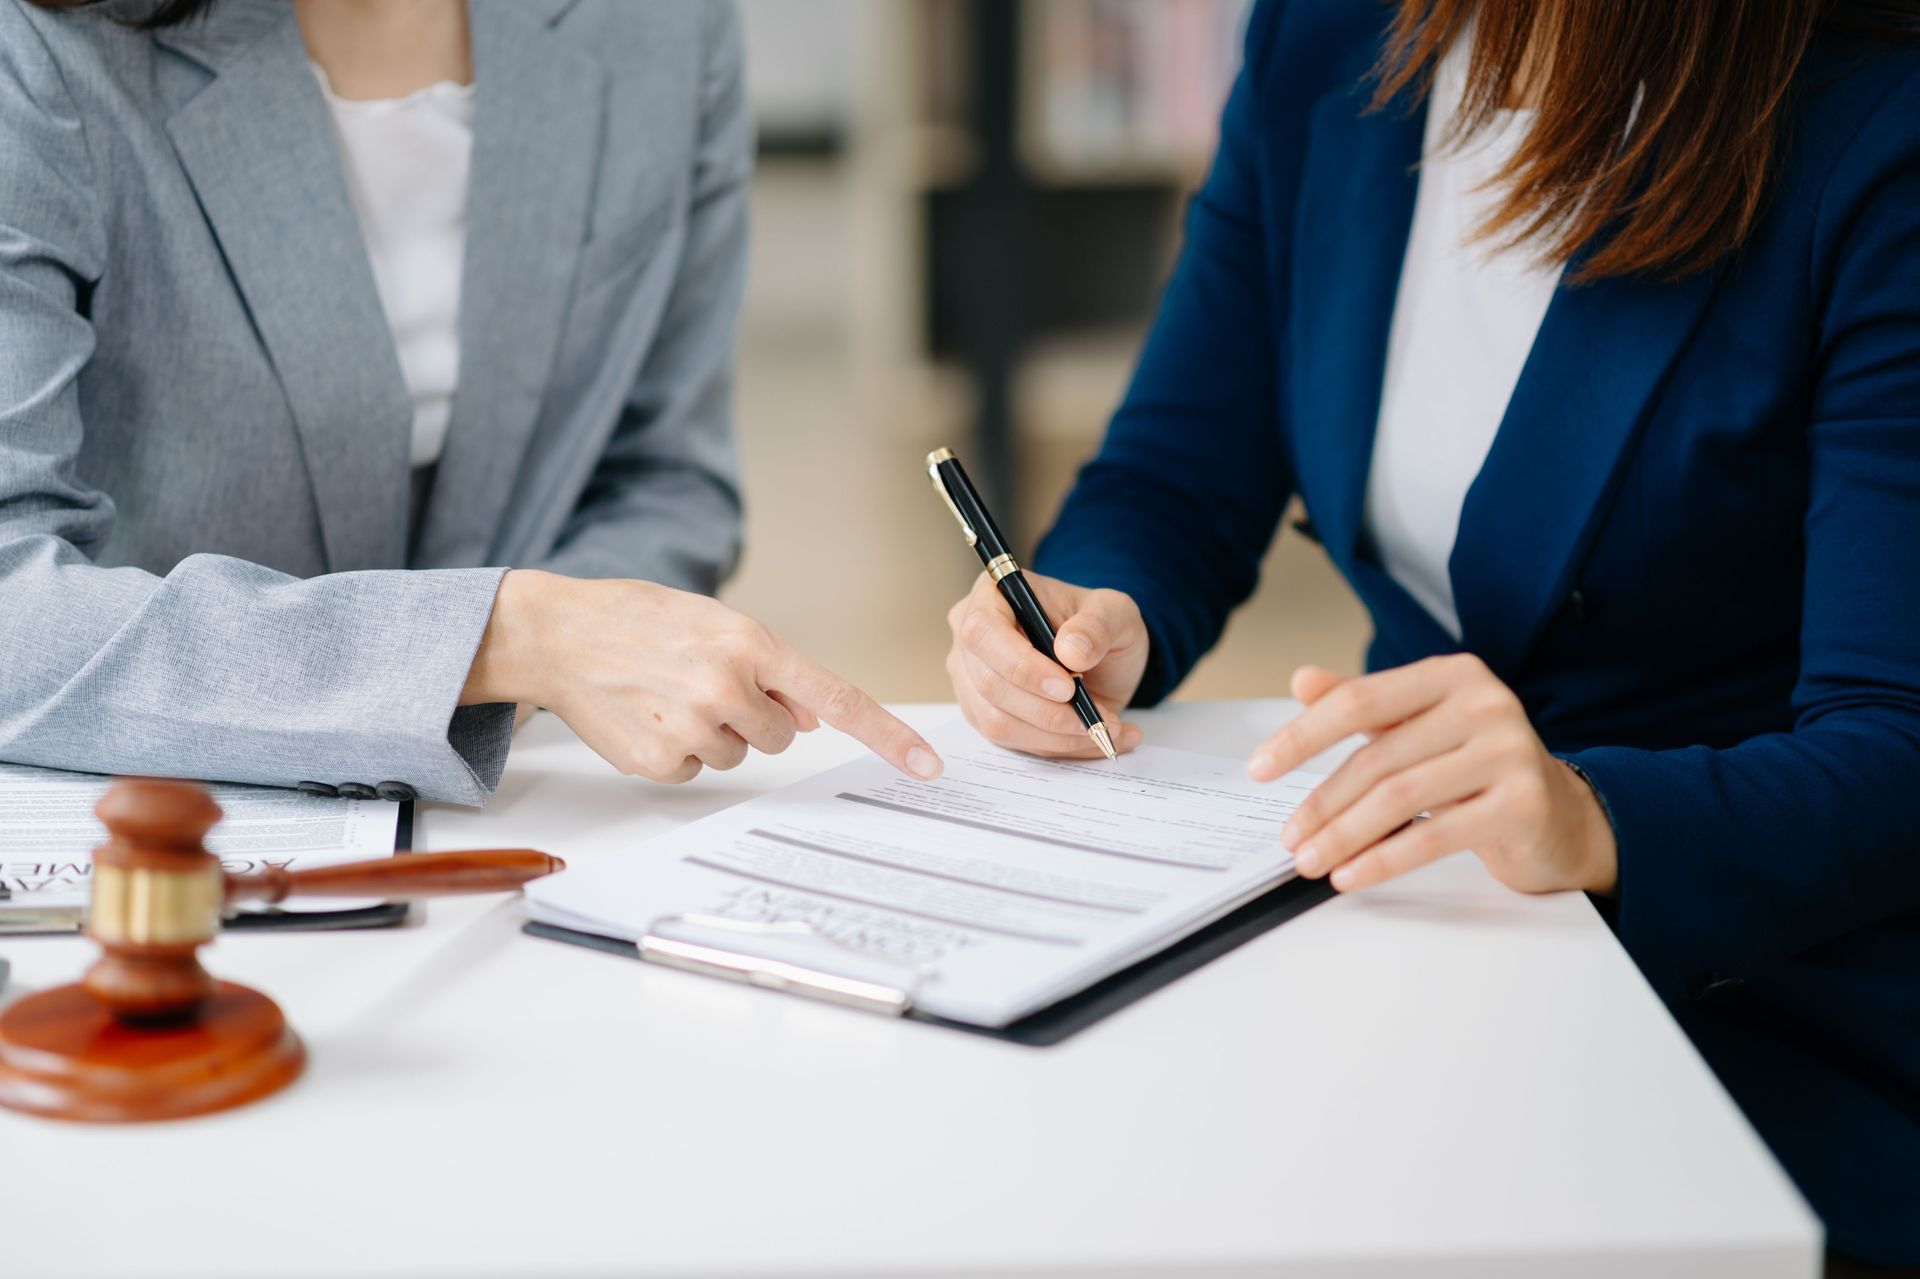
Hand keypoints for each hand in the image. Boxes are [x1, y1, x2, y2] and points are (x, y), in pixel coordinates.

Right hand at [462, 570, 941, 784]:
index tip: (928, 766)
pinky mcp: (663, 761)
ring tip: (670, 694)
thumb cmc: (642, 621)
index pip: (837, 698)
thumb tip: (811, 714)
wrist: (561, 633)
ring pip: (742, 754)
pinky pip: (700, 770)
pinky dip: (681, 749)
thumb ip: (771, 668)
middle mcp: (728, 687)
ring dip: (717, 732)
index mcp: (752, 644)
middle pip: (783, 734)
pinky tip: (650, 715)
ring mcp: (694, 728)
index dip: (888, 735)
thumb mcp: (717, 624)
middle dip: (755, 715)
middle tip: (705, 683)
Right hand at [945, 570, 1149, 757]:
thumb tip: (1071, 651)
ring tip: (1105, 729)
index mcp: (992, 596)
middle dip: (1047, 710)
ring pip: (998, 721)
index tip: (1067, 688)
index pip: (984, 632)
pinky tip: (1095, 739)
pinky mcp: (983, 714)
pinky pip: (1012, 742)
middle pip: (989, 684)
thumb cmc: (1099, 628)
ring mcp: (971, 679)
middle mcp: (970, 638)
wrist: (1101, 660)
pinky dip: (1058, 747)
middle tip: (1097, 719)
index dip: (1021, 665)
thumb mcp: (1115, 613)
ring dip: (1056, 736)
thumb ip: (1097, 626)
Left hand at [1245, 656, 1616, 894]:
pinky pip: (1435, 835)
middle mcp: (1485, 703)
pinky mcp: (1523, 804)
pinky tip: (1351, 875)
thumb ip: (1364, 704)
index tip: (1259, 767)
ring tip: (1309, 860)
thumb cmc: (1478, 768)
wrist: (1562, 816)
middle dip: (1322, 803)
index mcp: (1452, 675)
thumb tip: (1301, 680)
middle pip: (1377, 757)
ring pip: (1401, 797)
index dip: (1302, 736)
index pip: (1359, 701)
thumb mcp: (1420, 727)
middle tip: (1289, 837)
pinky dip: (1384, 859)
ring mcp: (1509, 751)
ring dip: (1344, 835)